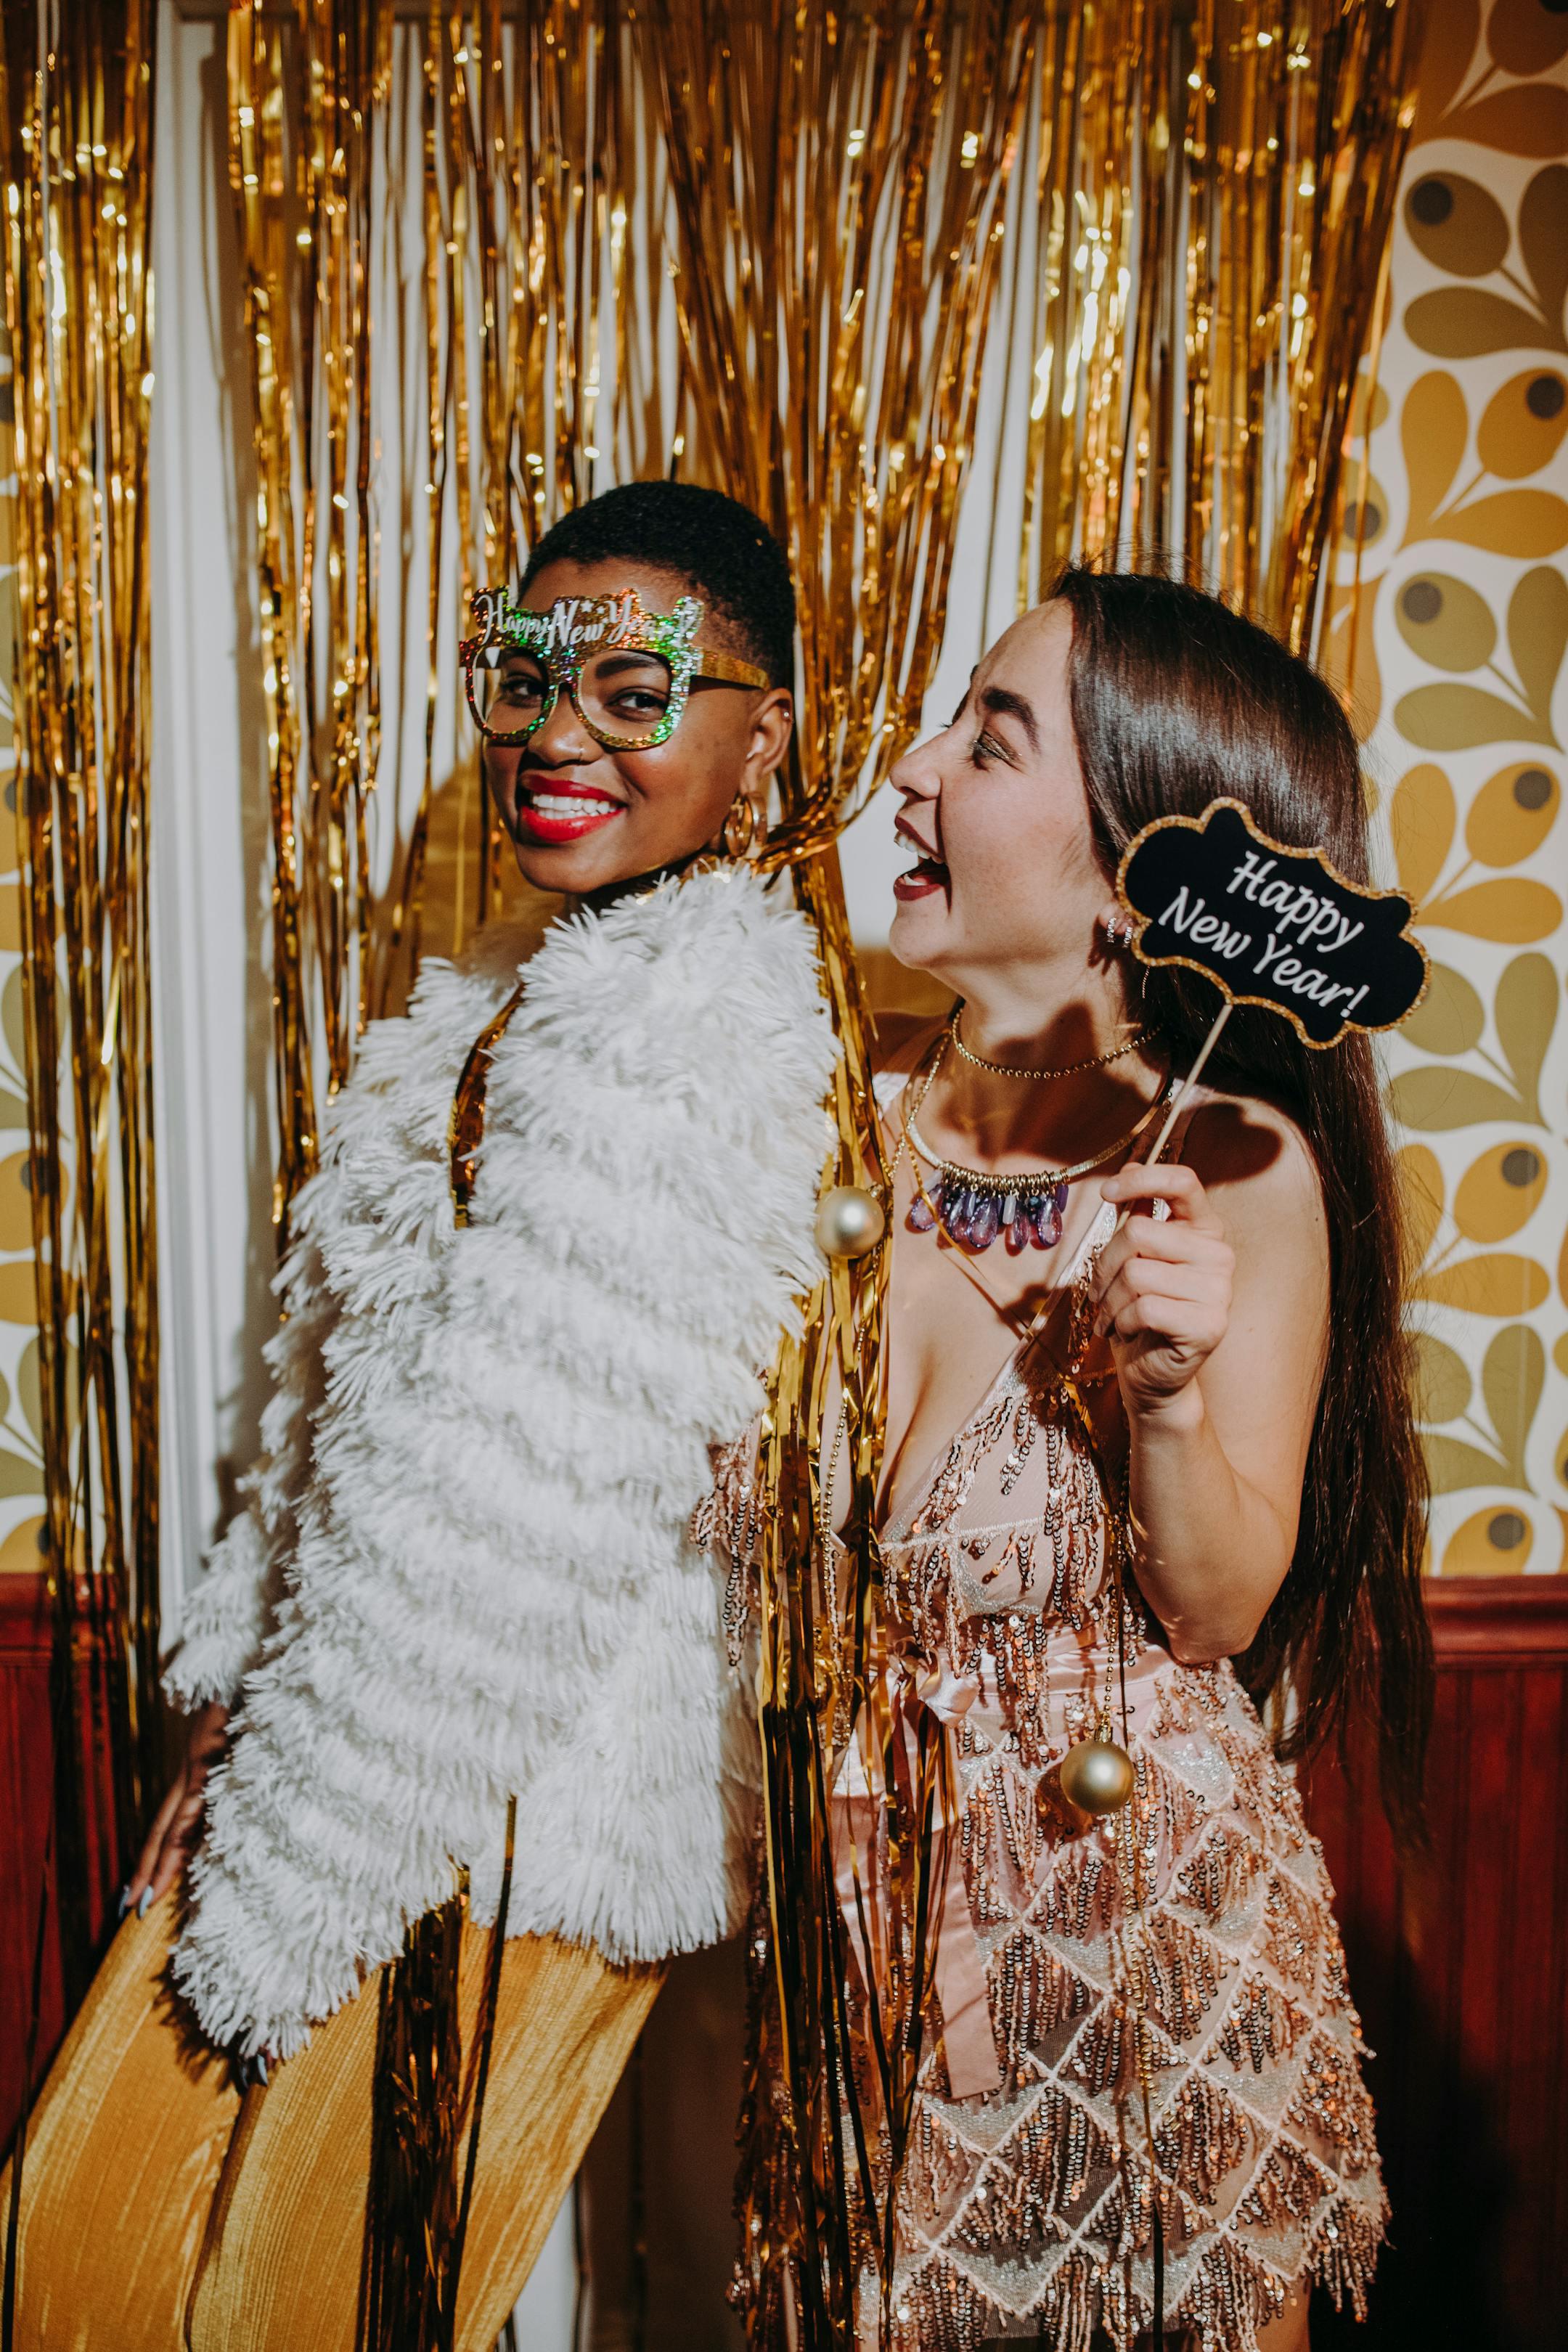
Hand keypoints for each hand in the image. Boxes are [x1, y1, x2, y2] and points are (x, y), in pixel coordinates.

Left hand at [123, 1700, 230, 1917]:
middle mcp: (193, 1770)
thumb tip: (242, 1778)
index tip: (141, 1888)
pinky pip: (195, 1807)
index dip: (155, 1855)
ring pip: (175, 1825)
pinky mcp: (209, 1758)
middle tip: (130, 1909)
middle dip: (148, 1871)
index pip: (172, 1821)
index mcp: (197, 1766)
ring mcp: (200, 1765)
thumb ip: (235, 1754)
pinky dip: (185, 1839)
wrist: (239, 1654)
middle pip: (165, 1829)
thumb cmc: (246, 1687)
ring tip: (144, 1900)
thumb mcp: (239, 1728)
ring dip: (160, 1865)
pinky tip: (177, 1862)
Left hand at [1092, 1164, 1233, 1417]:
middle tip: (1099, 1290)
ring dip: (1109, 1299)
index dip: (1143, 1178)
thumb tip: (1124, 1173)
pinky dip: (1122, 1322)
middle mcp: (1219, 1255)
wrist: (1152, 1374)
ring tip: (1113, 1315)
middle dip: (1105, 1263)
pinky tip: (1127, 1331)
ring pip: (1136, 1272)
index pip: (1183, 1183)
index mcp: (1204, 1230)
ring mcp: (1219, 1291)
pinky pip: (1144, 1307)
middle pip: (1140, 1231)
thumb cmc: (1139, 1313)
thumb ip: (1135, 1219)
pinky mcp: (1209, 1325)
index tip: (1107, 1192)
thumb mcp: (1132, 1260)